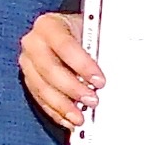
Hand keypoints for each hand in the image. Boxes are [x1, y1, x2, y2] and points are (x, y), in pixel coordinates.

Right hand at [19, 12, 101, 128]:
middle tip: (92, 100)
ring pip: (42, 88)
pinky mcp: (29, 80)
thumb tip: (114, 66)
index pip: (64, 45)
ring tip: (80, 117)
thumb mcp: (93, 31)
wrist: (69, 33)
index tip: (99, 80)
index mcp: (49, 25)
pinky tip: (68, 119)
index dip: (82, 64)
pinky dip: (55, 112)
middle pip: (49, 69)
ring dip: (62, 105)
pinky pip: (40, 99)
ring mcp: (29, 62)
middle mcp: (34, 42)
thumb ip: (100, 46)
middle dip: (72, 88)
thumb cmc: (83, 30)